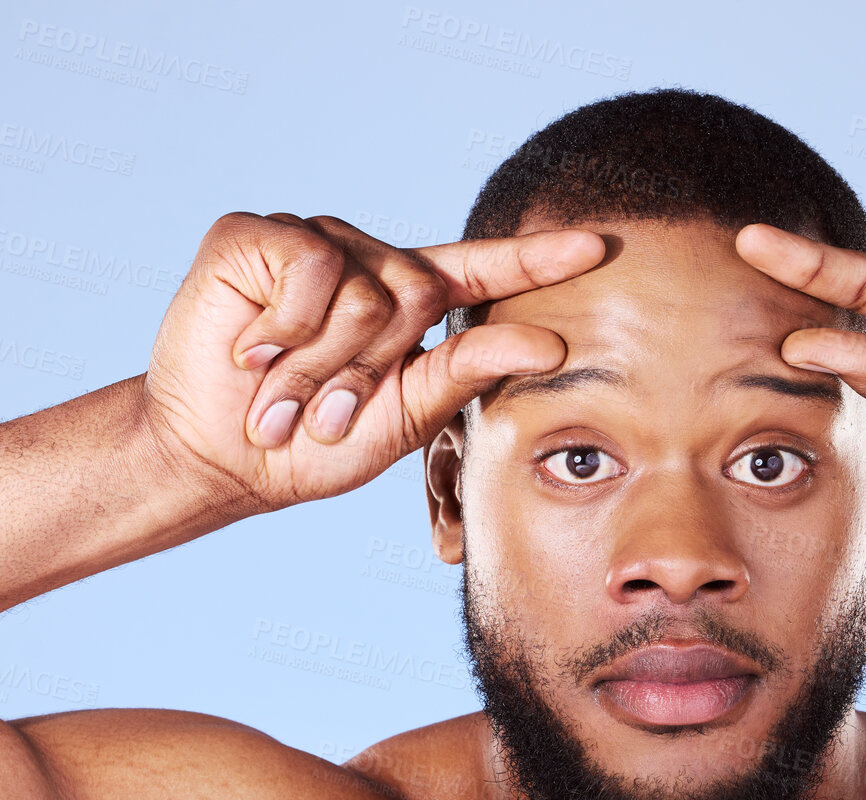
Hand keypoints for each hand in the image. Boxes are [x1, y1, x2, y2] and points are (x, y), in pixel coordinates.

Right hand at [141, 213, 604, 510]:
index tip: (598, 247)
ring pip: (363, 287)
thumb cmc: (316, 445)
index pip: (482, 270)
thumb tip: (552, 343)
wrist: (225, 456)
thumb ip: (470, 373)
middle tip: (327, 411)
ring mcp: (311, 241)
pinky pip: (308, 267)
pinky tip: (253, 352)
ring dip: (324, 361)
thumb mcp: (405, 415)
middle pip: (415, 292)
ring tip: (284, 393)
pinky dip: (286, 327)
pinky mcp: (256, 235)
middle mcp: (366, 262)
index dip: (537, 258)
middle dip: (370, 368)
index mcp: (408, 305)